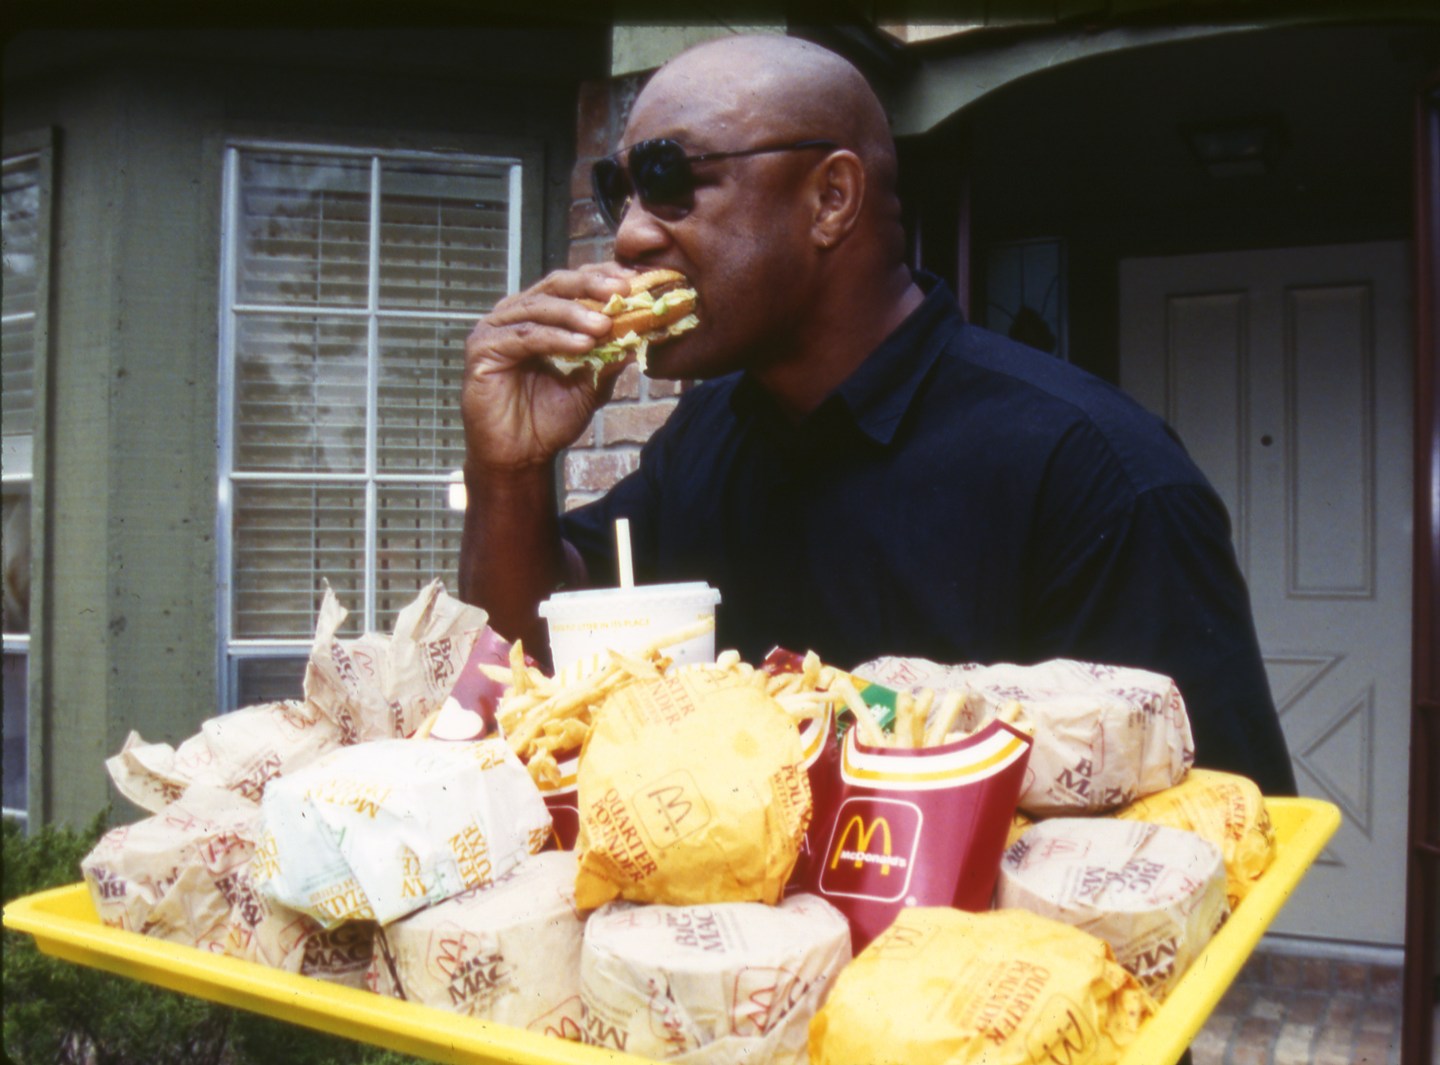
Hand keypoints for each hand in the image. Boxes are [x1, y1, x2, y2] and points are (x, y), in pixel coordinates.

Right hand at [462, 263, 635, 472]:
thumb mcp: (591, 383)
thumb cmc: (549, 419)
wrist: (521, 456)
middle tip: (621, 290)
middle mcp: (514, 315)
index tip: (633, 280)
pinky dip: (556, 337)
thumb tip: (642, 330)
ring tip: (605, 324)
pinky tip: (582, 344)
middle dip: (591, 285)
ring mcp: (495, 329)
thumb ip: (610, 356)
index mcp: (538, 316)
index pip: (572, 284)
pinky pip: (525, 336)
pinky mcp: (483, 350)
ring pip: (540, 308)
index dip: (601, 277)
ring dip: (576, 313)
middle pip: (555, 286)